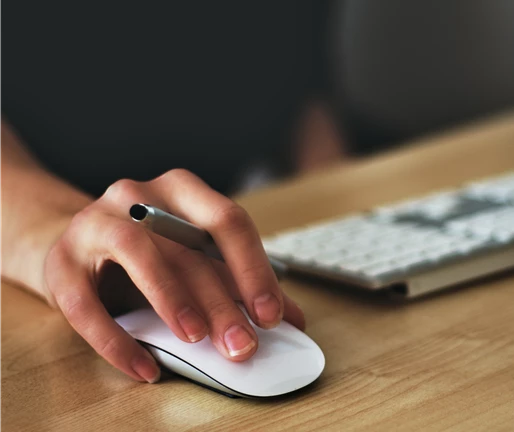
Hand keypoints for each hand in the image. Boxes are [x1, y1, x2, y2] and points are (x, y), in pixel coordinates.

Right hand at [44, 169, 304, 382]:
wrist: (75, 247)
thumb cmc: (149, 253)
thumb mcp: (195, 259)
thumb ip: (239, 283)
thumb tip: (292, 319)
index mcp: (182, 191)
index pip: (228, 221)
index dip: (253, 269)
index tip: (272, 314)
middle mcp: (138, 196)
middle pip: (187, 247)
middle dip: (221, 301)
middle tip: (242, 344)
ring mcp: (94, 223)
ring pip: (137, 253)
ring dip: (172, 299)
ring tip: (196, 339)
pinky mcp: (60, 263)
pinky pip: (85, 304)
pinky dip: (117, 340)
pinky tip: (145, 368)